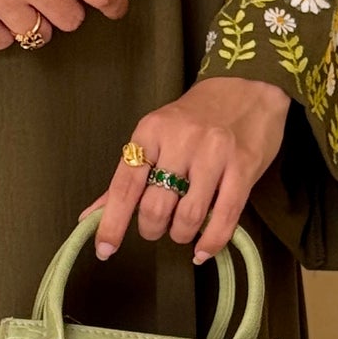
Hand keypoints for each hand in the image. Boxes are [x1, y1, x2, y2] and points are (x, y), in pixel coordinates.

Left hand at [82, 76, 290, 261]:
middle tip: (157, 227)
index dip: (112, 222)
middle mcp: (180, 140)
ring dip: (180, 234)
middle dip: (152, 228)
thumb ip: (128, 177)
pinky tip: (202, 251)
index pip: (125, 185)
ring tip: (181, 230)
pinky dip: (210, 242)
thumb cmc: (196, 117)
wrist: (247, 88)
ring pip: (188, 216)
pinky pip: (224, 217)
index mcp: (151, 131)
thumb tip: (90, 216)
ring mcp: (214, 153)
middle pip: (155, 206)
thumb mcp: (156, 136)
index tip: (105, 249)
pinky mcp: (243, 167)